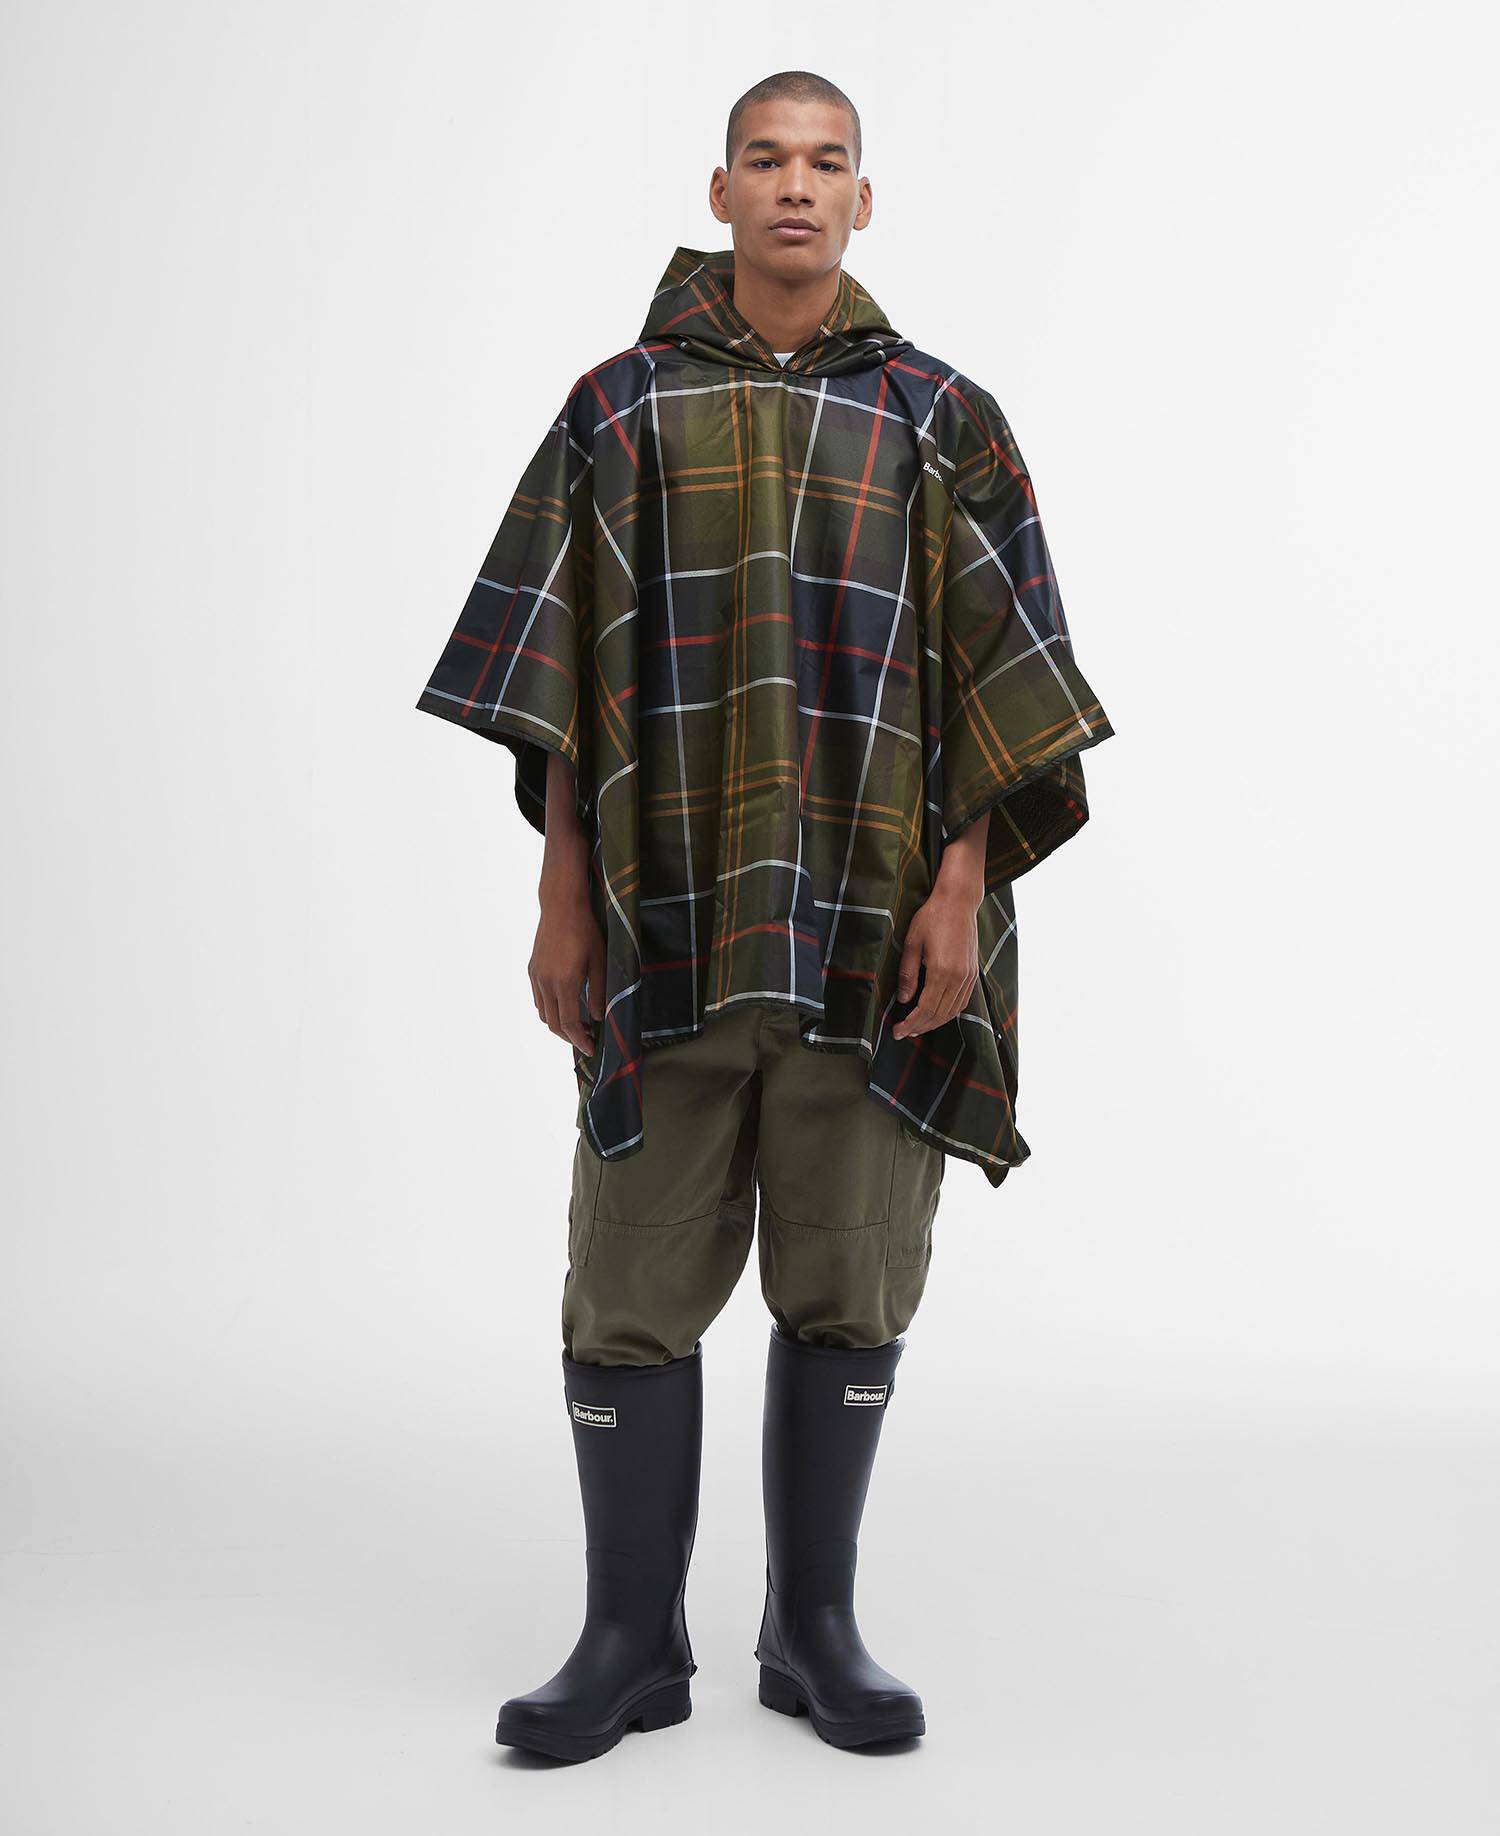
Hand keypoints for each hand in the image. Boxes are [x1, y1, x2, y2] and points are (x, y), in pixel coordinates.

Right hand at [529, 881, 605, 1055]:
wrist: (561, 906)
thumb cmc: (585, 931)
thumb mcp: (599, 962)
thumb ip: (599, 992)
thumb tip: (598, 1017)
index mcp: (564, 983)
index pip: (569, 1024)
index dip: (580, 1040)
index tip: (591, 1049)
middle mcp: (546, 983)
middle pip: (553, 1024)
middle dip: (570, 1037)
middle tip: (587, 1040)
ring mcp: (536, 977)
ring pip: (543, 1013)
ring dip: (559, 1025)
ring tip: (578, 1025)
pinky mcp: (532, 970)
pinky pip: (538, 999)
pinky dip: (550, 1009)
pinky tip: (565, 1005)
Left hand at [891, 882, 980, 1040]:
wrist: (958, 902)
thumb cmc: (932, 918)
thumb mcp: (912, 943)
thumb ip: (908, 974)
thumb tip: (902, 999)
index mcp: (942, 971)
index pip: (926, 1009)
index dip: (911, 1023)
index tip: (897, 1032)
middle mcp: (959, 978)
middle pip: (939, 1014)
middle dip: (920, 1027)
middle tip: (903, 1033)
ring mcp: (969, 976)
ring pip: (952, 1011)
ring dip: (934, 1023)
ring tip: (917, 1027)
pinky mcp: (973, 973)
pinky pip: (962, 1002)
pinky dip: (949, 1013)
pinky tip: (936, 1014)